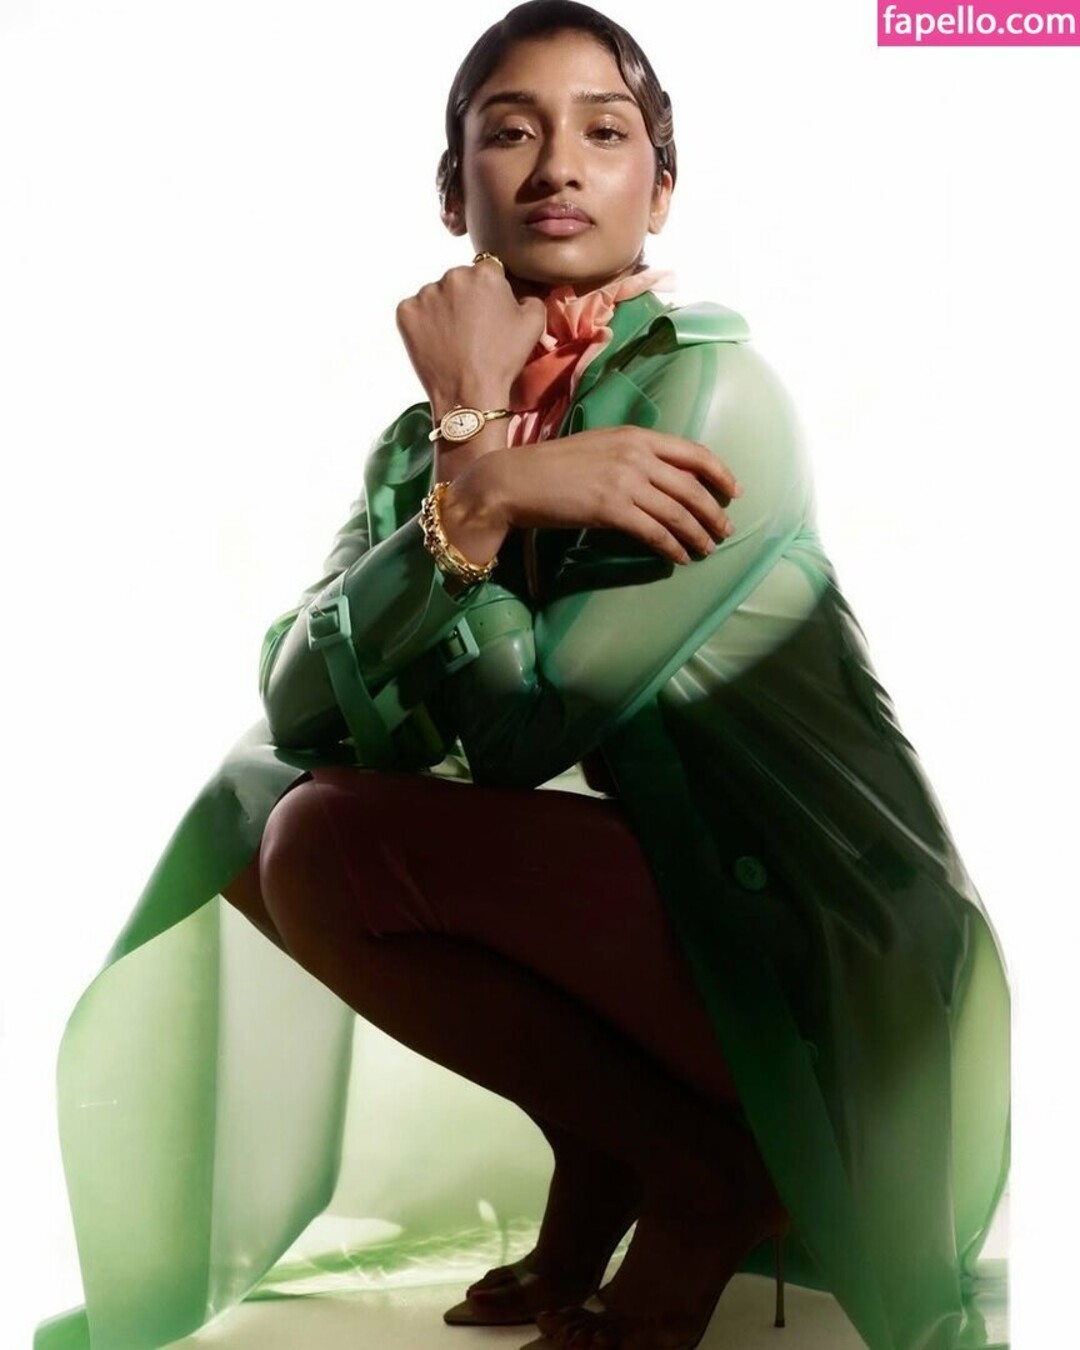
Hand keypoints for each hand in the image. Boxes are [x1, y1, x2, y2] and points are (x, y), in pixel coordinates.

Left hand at [396, 263, 546, 412]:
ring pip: (437, 295)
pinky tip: (437, 342)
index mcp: (485, 273)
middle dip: (466, 298)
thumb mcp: (534, 324)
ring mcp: (425, 294)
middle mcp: (452, 276)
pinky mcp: (406, 312)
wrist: (469, 394)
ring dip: (444, 310)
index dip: (491, 293)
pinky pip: (415, 310)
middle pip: (460, 280)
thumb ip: (530, 296)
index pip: (488, 270)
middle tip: (473, 329)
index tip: (490, 313)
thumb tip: (518, 295)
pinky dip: (423, 323)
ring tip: (454, 339)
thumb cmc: (502, 360)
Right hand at [453, 425, 740, 565]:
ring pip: (678, 511)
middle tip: (725, 531)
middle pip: (691, 486)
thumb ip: (631, 455)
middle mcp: (636, 455)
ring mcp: (625, 481)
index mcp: (636, 435)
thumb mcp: (599, 447)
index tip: (734, 491)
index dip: (719, 472)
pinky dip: (672, 547)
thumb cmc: (554, 466)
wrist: (517, 480)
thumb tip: (659, 478)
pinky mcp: (612, 508)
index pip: (693, 452)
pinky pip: (655, 531)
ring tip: (707, 549)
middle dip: (713, 512)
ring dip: (698, 534)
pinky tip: (680, 558)